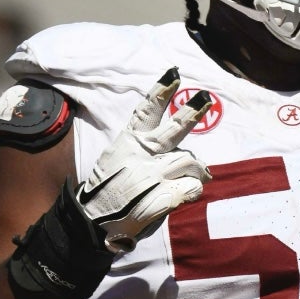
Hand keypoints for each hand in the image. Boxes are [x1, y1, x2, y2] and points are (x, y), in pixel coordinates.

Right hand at [77, 67, 212, 252]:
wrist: (92, 223)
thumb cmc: (108, 190)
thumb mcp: (117, 160)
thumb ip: (144, 150)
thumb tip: (176, 148)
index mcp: (129, 143)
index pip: (146, 112)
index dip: (161, 92)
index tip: (174, 75)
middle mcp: (143, 156)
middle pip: (174, 129)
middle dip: (191, 112)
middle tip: (206, 99)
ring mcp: (154, 176)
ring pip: (191, 162)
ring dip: (197, 170)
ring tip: (195, 176)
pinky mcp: (163, 197)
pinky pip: (193, 187)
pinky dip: (192, 190)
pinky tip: (183, 195)